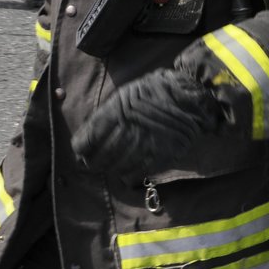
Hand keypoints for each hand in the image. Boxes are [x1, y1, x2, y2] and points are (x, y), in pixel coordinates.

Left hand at [72, 69, 226, 183]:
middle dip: (93, 163)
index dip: (81, 149)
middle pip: (101, 156)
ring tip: (107, 168)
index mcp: (116, 112)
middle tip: (90, 164)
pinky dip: (127, 175)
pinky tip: (124, 173)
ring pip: (117, 167)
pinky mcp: (160, 156)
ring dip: (109, 169)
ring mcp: (145, 144)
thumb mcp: (124, 95)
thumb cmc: (151, 92)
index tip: (80, 152)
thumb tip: (88, 138)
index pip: (88, 139)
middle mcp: (128, 129)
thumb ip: (106, 116)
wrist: (187, 96)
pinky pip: (137, 172)